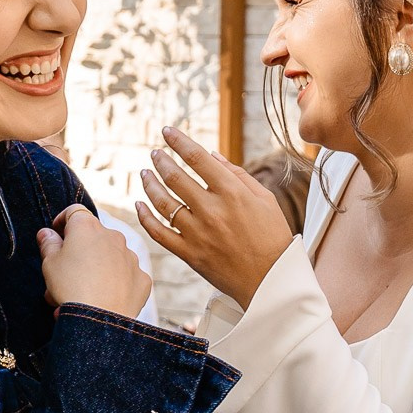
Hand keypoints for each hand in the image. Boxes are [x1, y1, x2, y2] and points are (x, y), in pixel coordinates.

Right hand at [37, 205, 151, 318]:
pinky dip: (117, 283)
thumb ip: (48, 244)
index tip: (56, 235)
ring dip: (98, 267)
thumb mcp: (50, 263)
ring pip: (111, 256)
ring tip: (83, 291)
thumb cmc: (70, 286)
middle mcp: (113, 236)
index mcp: (87, 227)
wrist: (99, 319)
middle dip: (80, 250)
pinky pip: (127, 276)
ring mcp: (131, 257)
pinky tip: (104, 298)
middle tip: (66, 272)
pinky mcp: (142, 277)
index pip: (74, 211)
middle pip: (93, 236)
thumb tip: (46, 233)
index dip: (62, 221)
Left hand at [138, 128, 293, 307]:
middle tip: (155, 153)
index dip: (179, 142)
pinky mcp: (189, 253)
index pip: (198, 158)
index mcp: (232, 193)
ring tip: (144, 173)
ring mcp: (197, 233)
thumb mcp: (264, 200)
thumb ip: (238, 175)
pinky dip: (145, 217)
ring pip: (162, 202)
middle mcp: (212, 210)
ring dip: (149, 184)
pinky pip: (158, 232)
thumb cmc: (272, 237)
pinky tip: (139, 204)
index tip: (167, 131)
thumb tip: (212, 155)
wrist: (270, 281)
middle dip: (161, 160)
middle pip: (175, 177)